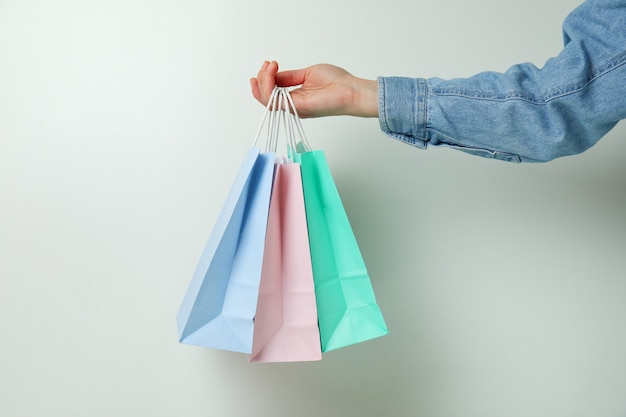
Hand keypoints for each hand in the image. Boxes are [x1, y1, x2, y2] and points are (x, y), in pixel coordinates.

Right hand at [250, 61, 377, 117]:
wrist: (351, 90)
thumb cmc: (337, 83)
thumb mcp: (307, 73)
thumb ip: (290, 76)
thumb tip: (274, 74)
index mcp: (296, 97)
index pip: (272, 91)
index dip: (265, 77)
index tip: (268, 63)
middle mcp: (293, 104)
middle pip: (266, 97)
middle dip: (261, 79)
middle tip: (267, 65)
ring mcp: (295, 107)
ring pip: (267, 100)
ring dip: (263, 82)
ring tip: (269, 68)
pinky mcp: (298, 107)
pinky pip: (274, 101)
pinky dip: (268, 87)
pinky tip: (271, 74)